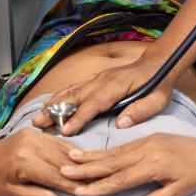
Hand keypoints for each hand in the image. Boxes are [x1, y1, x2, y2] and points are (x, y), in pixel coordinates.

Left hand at [0, 129, 86, 195]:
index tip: (89, 191)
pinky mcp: (32, 131)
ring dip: (78, 160)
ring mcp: (31, 134)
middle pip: (62, 160)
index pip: (56, 175)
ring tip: (92, 170)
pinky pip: (55, 141)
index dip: (74, 184)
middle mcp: (29, 143)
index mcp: (23, 160)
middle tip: (97, 181)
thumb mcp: (12, 195)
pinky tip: (79, 158)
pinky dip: (68, 150)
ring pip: (62, 148)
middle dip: (80, 172)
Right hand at [31, 58, 173, 135]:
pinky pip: (74, 87)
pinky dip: (60, 96)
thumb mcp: (157, 100)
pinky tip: (49, 105)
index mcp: (117, 86)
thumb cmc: (158, 85)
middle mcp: (102, 80)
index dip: (78, 117)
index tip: (64, 131)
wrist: (158, 64)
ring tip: (37, 117)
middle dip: (56, 110)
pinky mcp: (95, 79)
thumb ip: (140, 111)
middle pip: (75, 96)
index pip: (94, 104)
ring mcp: (97, 78)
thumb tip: (121, 124)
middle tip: (38, 124)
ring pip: (71, 91)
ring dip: (53, 103)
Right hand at [59, 134, 195, 195]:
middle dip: (87, 168)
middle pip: (112, 162)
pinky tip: (92, 153)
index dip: (100, 186)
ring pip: (115, 151)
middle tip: (63, 170)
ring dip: (92, 156)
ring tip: (71, 158)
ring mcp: (147, 140)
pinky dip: (105, 150)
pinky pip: (122, 145)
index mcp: (155, 165)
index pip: (122, 179)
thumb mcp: (178, 192)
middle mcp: (148, 150)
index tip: (80, 191)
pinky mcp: (148, 136)